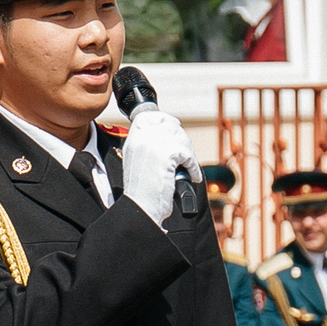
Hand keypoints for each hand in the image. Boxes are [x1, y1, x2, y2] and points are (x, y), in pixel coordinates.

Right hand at [120, 105, 197, 224]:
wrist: (141, 208)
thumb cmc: (141, 194)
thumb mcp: (138, 163)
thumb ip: (148, 148)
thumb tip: (169, 136)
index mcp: (132, 140)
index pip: (150, 117)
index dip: (165, 120)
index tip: (174, 127)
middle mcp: (142, 138)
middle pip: (170, 125)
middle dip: (182, 140)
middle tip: (186, 155)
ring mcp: (154, 144)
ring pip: (181, 139)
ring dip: (189, 154)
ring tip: (189, 167)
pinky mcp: (168, 154)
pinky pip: (188, 155)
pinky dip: (193, 168)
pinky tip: (192, 177)